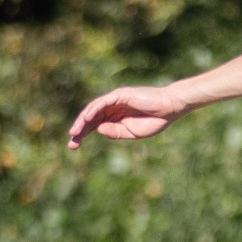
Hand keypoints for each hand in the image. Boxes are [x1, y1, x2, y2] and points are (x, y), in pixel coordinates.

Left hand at [68, 85, 189, 147]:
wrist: (170, 109)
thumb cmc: (154, 120)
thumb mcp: (131, 132)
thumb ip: (115, 132)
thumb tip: (98, 129)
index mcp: (114, 117)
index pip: (94, 125)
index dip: (83, 134)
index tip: (73, 146)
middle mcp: (112, 108)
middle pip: (90, 118)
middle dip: (80, 130)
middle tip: (71, 143)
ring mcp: (115, 100)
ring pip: (93, 110)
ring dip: (83, 121)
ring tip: (75, 133)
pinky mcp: (119, 95)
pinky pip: (102, 102)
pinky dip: (94, 110)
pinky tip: (87, 119)